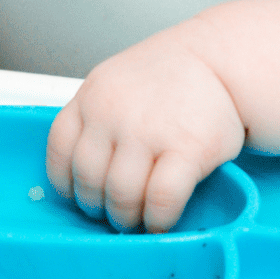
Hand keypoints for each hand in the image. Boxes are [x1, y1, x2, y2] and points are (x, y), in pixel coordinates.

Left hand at [45, 27, 244, 232]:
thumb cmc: (170, 76)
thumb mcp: (118, 81)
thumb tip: (83, 174)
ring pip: (120, 196)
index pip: (60, 147)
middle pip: (88, 179)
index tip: (79, 193)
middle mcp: (114, 111)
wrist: (220, 58)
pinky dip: (158, 220)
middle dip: (99, 205)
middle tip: (115, 209)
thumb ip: (97, 118)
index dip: (66, 180)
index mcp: (94, 93)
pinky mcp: (187, 149)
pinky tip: (162, 218)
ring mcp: (149, 130)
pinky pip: (161, 202)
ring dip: (127, 217)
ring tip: (138, 217)